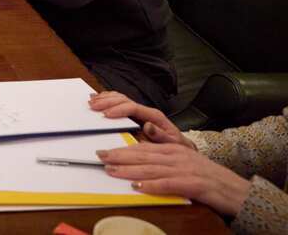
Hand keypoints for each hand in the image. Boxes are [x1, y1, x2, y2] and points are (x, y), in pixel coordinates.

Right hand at [89, 91, 192, 148]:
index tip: (106, 115)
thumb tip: (148, 125)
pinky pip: (119, 101)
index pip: (133, 107)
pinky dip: (107, 98)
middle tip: (93, 106)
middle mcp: (145, 110)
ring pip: (120, 98)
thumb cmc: (174, 146)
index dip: (118, 110)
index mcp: (153, 116)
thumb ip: (160, 135)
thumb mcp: (171, 144)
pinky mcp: (134, 113)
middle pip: (123, 100)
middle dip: (107, 102)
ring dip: (105, 98)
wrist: (180, 145)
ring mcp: (139, 110)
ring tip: (92, 101)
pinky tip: (98, 97)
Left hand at [97, 142, 251, 216]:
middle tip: (100, 157)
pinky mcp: (195, 184)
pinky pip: (170, 184)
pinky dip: (153, 186)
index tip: (104, 151)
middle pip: (144, 155)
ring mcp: (187, 169)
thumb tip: (140, 154)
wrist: (238, 191)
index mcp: (174, 149)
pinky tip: (139, 188)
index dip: (122, 149)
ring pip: (153, 168)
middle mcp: (178, 156)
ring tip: (112, 171)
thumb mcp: (184, 162)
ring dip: (130, 170)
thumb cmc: (208, 178)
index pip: (143, 147)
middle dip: (120, 156)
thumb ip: (164, 156)